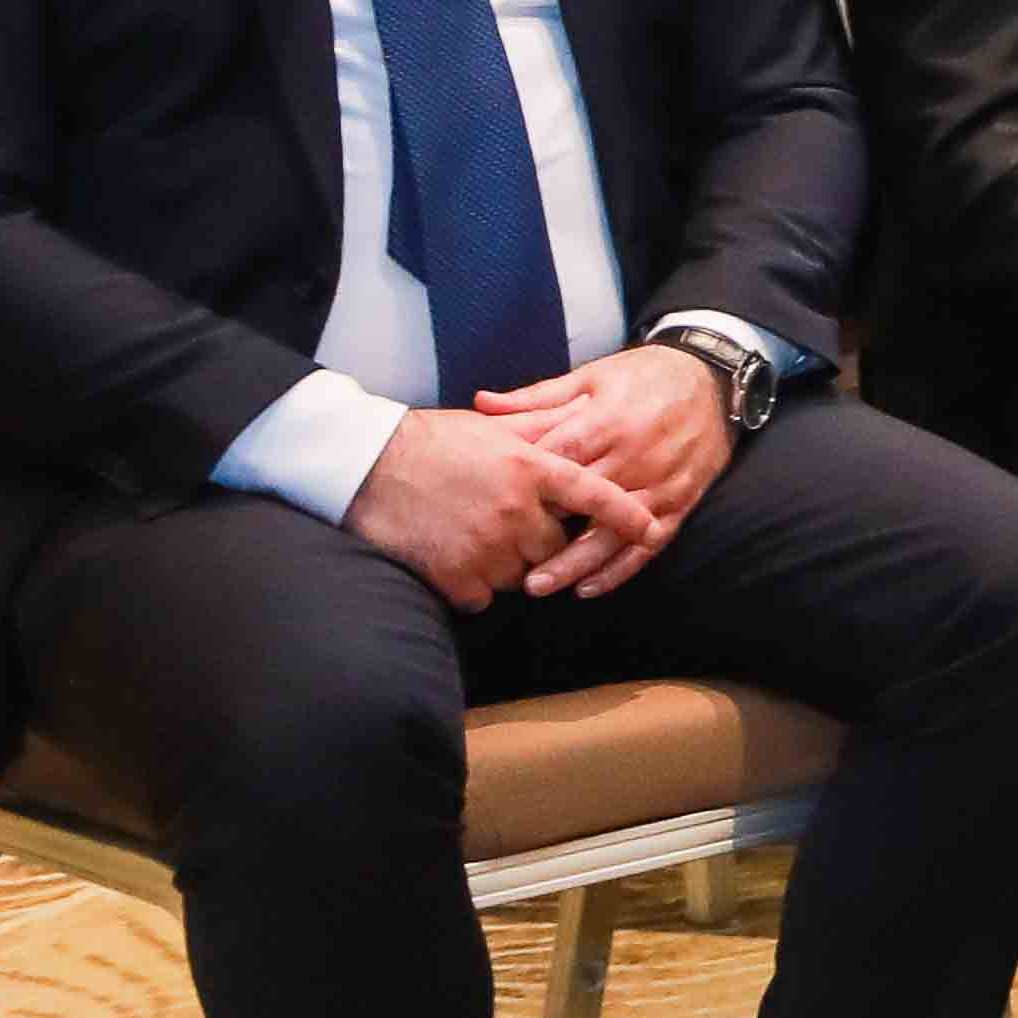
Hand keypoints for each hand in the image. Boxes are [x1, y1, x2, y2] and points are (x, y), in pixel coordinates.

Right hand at [345, 402, 664, 609]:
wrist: (367, 465)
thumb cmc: (429, 439)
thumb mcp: (490, 427)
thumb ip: (536, 432)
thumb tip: (576, 421)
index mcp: (530, 467)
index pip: (593, 496)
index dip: (625, 514)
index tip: (650, 527)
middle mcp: (517, 509)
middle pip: (554, 546)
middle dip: (539, 542)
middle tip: (510, 526)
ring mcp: (487, 545)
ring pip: (520, 575)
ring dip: (505, 566)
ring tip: (473, 537)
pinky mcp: (456, 575)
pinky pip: (483, 597)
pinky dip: (473, 587)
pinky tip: (453, 561)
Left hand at [469, 341, 737, 583]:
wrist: (714, 378)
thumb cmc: (645, 375)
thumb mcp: (592, 376)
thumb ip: (537, 397)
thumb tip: (481, 403)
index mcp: (608, 422)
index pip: (558, 461)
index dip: (525, 486)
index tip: (492, 507)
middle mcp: (635, 456)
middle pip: (581, 504)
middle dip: (543, 533)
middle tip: (503, 561)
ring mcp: (661, 482)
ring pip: (613, 532)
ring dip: (577, 563)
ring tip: (539, 586)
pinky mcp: (680, 501)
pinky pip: (649, 543)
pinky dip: (621, 569)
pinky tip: (588, 587)